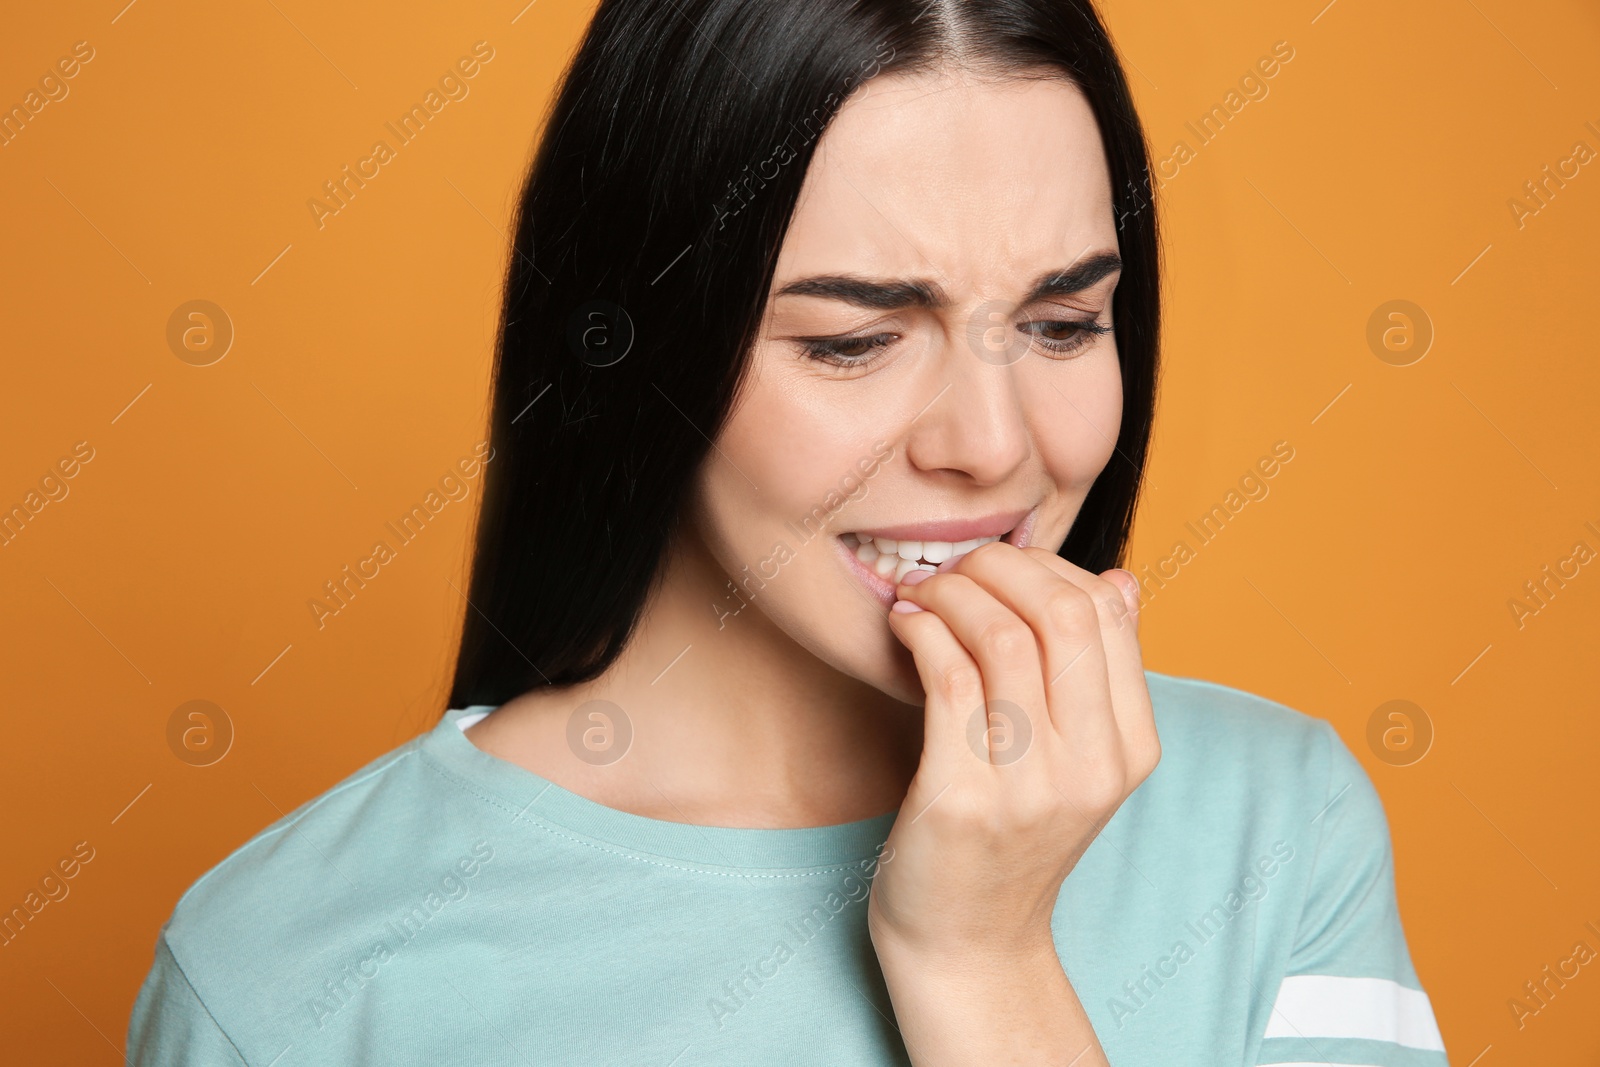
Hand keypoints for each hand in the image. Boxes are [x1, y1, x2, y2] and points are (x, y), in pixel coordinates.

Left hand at [866, 541, 1158, 1062]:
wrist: (969, 942)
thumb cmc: (1012, 836)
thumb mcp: (1078, 760)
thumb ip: (1099, 674)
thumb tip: (1120, 579)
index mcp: (1132, 749)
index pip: (1106, 613)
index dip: (1047, 566)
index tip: (998, 567)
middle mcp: (1092, 769)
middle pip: (1061, 613)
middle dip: (998, 567)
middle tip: (955, 568)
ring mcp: (1029, 789)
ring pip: (999, 636)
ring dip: (950, 593)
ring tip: (923, 593)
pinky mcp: (960, 801)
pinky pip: (946, 679)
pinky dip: (922, 632)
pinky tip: (906, 625)